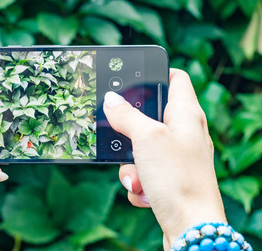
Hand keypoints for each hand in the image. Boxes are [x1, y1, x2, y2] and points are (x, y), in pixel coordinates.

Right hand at [103, 69, 225, 248]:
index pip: (175, 78)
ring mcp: (176, 156)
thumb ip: (126, 115)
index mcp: (186, 114)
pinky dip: (137, 181)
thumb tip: (110, 99)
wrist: (191, 228)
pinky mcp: (168, 178)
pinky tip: (145, 192)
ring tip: (138, 176)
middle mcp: (184, 132)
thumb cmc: (178, 178)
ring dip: (130, 164)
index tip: (132, 77)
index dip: (155, 73)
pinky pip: (142, 171)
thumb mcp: (146, 138)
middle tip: (120, 134)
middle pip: (149, 116)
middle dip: (129, 130)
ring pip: (140, 148)